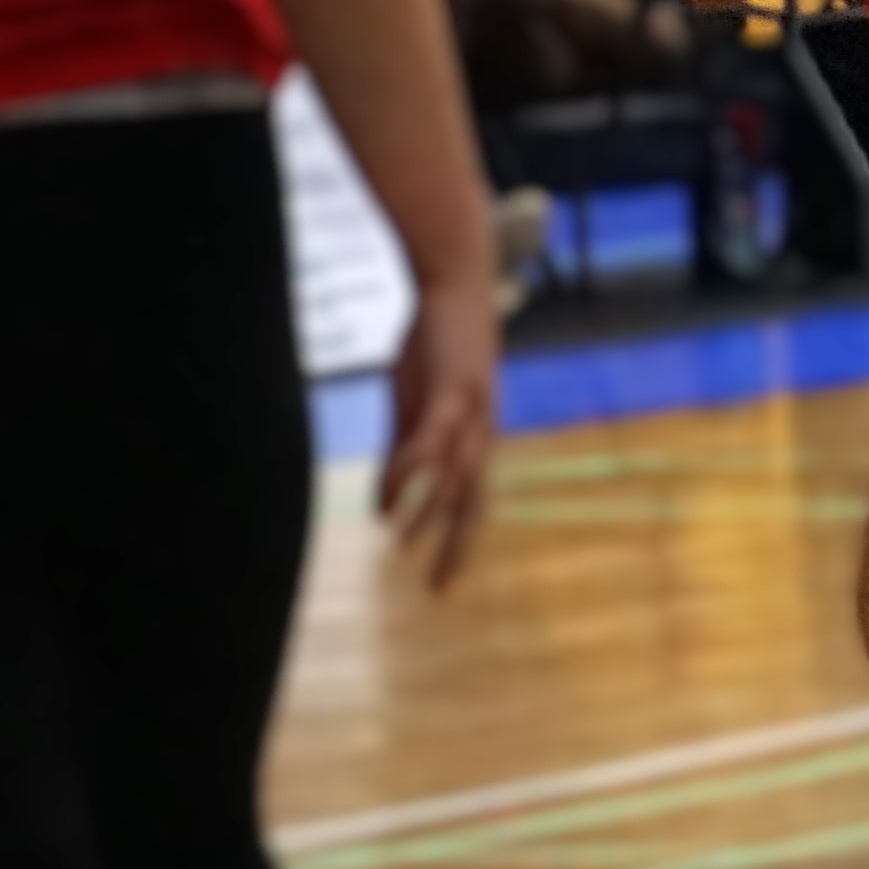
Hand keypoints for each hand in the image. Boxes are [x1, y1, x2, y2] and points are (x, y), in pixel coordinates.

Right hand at [381, 267, 499, 588]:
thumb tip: (386, 513)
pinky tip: (394, 496)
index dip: (459, 542)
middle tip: (439, 591)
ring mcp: (473, 409)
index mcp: (473, 435)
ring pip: (458, 476)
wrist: (453, 277)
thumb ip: (402, 456)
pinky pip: (437, 437)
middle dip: (458, 545)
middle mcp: (482, 428)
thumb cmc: (433, 341)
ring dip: (432, 514)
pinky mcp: (456, 386)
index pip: (472, 501)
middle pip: (475, 499)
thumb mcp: (411, 408)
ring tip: (406, 549)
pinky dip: (415, 469)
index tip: (440, 584)